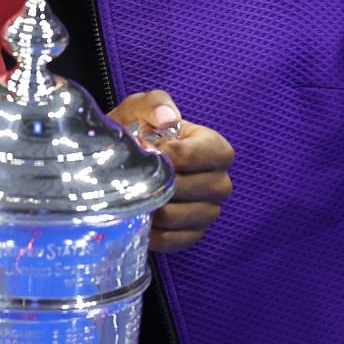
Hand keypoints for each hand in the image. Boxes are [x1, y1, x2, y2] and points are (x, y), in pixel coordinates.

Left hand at [110, 91, 234, 252]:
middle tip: (135, 174)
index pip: (203, 155)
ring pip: (177, 216)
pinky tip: (140, 216)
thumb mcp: (141, 108)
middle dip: (157, 181)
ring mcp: (209, 211)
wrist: (124, 163)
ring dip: (150, 206)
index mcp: (216, 148)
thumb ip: (155, 103)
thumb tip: (168, 117)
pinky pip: (173, 240)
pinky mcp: (194, 235)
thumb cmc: (139, 132)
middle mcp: (220, 182)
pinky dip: (152, 231)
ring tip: (134, 193)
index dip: (174, 155)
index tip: (149, 150)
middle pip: (188, 188)